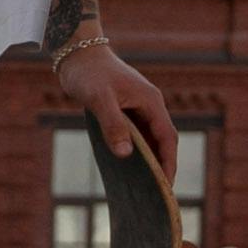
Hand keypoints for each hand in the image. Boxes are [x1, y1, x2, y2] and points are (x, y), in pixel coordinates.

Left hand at [48, 31, 175, 190]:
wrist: (78, 53)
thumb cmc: (89, 74)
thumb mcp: (99, 99)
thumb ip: (112, 125)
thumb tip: (125, 154)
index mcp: (151, 101)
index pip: (167, 137)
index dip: (169, 162)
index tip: (167, 186)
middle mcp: (149, 105)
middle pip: (163, 140)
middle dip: (163, 165)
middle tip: (158, 194)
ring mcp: (139, 107)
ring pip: (150, 138)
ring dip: (150, 159)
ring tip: (145, 187)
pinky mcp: (126, 109)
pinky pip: (137, 134)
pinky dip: (136, 150)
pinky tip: (127, 166)